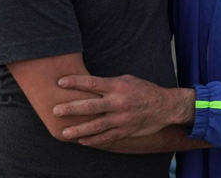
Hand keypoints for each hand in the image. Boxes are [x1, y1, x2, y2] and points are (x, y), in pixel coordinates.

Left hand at [53, 74, 195, 145]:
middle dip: (71, 108)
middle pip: (90, 106)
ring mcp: (122, 118)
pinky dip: (93, 140)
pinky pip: (106, 138)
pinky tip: (81, 141)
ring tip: (64, 132)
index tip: (60, 82)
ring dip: (78, 129)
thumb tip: (88, 84)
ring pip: (96, 126)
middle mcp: (118, 102)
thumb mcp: (127, 80)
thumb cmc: (143, 90)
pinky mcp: (125, 131)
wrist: (165, 106)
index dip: (76, 82)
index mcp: (118, 86)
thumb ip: (109, 83)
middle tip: (55, 110)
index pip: (92, 83)